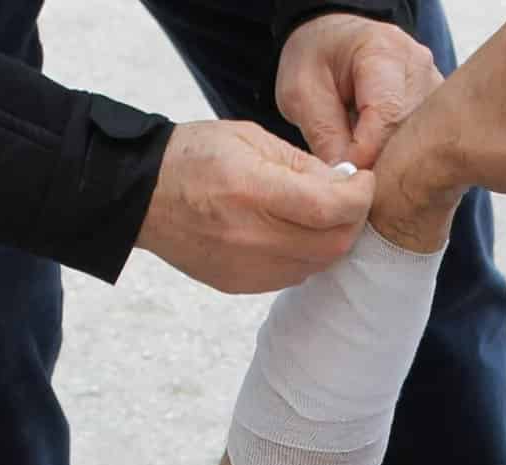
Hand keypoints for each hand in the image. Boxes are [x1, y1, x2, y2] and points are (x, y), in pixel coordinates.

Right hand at [136, 119, 373, 293]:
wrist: (142, 197)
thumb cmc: (194, 157)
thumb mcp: (250, 138)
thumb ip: (302, 164)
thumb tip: (345, 183)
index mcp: (252, 190)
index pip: (329, 207)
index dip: (359, 197)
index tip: (363, 181)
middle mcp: (251, 236)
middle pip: (333, 243)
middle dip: (353, 220)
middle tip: (349, 197)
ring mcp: (246, 267)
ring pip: (318, 264)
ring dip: (331, 239)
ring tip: (320, 213)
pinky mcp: (241, 285)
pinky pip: (294, 276)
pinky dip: (306, 255)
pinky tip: (292, 232)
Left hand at [276, 13, 443, 169]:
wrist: (333, 44)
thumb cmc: (316, 62)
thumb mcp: (301, 94)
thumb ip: (325, 136)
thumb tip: (348, 181)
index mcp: (383, 51)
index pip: (387, 115)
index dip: (366, 155)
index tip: (345, 178)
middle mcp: (420, 66)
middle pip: (414, 132)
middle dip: (385, 166)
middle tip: (357, 189)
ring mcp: (435, 87)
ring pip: (426, 143)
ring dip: (399, 168)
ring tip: (371, 180)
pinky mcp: (439, 109)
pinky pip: (429, 145)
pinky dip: (408, 165)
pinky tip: (387, 172)